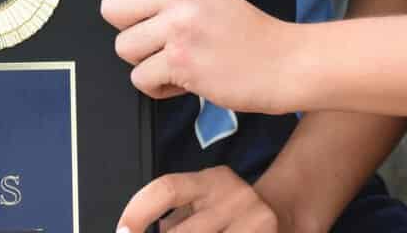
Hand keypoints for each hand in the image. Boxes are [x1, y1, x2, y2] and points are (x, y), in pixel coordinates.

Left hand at [102, 0, 293, 114]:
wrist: (284, 62)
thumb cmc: (243, 32)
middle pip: (110, 8)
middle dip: (130, 29)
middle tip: (161, 37)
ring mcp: (179, 27)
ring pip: (123, 47)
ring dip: (146, 62)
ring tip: (179, 57)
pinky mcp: (181, 61)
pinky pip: (139, 79)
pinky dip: (160, 87)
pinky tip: (187, 76)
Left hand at [118, 166, 280, 232]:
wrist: (284, 215)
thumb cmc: (232, 214)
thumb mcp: (205, 203)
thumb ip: (176, 216)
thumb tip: (134, 230)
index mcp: (212, 180)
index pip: (167, 189)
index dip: (138, 211)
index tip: (122, 231)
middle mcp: (233, 195)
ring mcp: (254, 220)